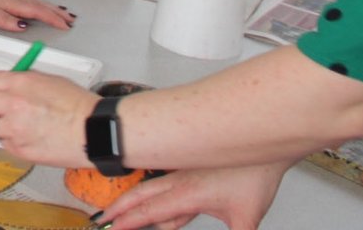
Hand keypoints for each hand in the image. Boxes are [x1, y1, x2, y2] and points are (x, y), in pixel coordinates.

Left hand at [0, 70, 96, 166]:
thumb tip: (5, 87)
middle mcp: (13, 103)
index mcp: (20, 82)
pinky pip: (4, 144)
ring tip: (8, 128)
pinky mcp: (20, 149)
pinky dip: (9, 141)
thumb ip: (22, 82)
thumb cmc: (77, 105)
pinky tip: (27, 138)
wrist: (94, 130)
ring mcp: (14, 128)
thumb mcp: (47, 80)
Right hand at [100, 161, 290, 229]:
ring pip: (152, 188)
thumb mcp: (247, 219)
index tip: (112, 226)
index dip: (130, 221)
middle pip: (141, 195)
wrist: (259, 140)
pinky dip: (154, 195)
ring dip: (136, 201)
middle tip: (103, 217)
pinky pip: (165, 184)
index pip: (151, 210)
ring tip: (119, 211)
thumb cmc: (254, 175)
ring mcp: (184, 172)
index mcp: (188, 194)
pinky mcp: (191, 167)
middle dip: (121, 208)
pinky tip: (158, 207)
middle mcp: (180, 181)